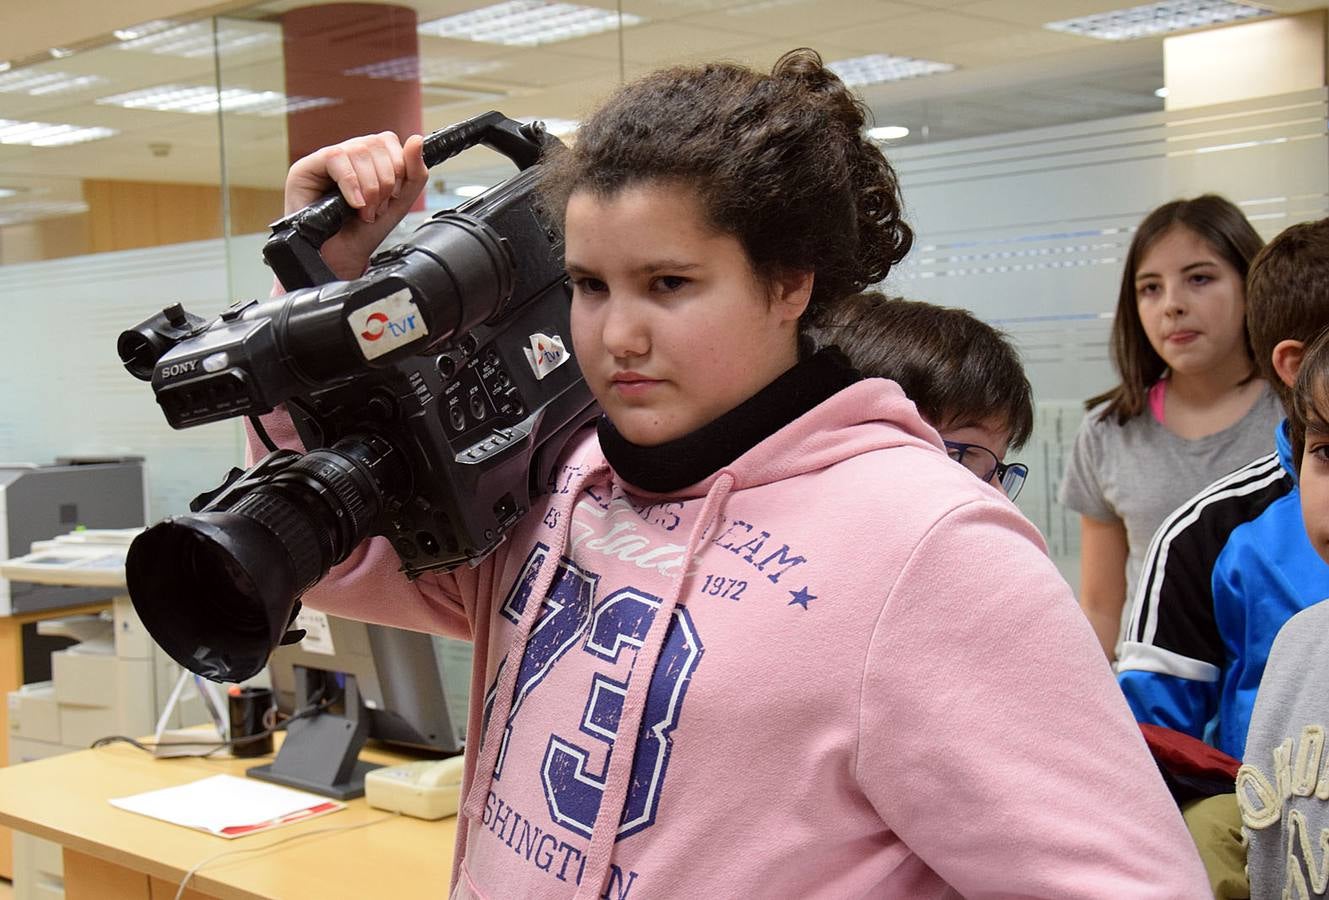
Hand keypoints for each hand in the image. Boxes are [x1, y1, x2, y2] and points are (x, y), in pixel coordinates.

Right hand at [283, 131, 428, 281]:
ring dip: (368, 187)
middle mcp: (348, 154)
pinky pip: (336, 158)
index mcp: (368, 159)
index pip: (388, 141)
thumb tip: (416, 140)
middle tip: (377, 208)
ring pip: (358, 150)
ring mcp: (327, 159)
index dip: (397, 167)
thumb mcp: (400, 203)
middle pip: (376, 144)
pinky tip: (353, 203)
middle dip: (384, 182)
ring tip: (363, 210)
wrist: (342, 256)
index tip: (394, 196)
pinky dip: (351, 183)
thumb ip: (414, 173)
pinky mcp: (306, 167)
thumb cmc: (365, 231)